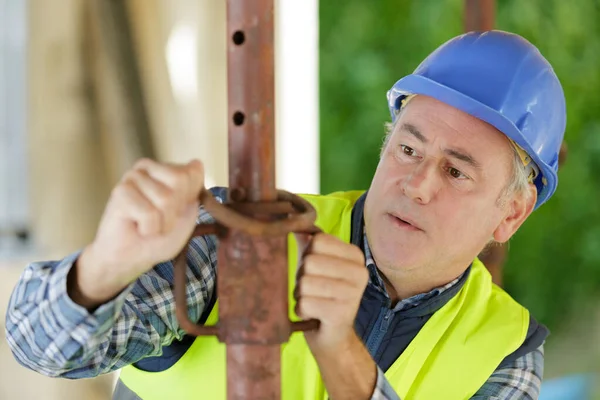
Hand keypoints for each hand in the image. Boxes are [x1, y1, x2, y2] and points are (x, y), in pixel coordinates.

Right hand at [69, 158, 204, 307]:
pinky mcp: (120, 191)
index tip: (176, 212)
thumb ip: (195, 189)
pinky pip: (149, 212)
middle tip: (161, 220)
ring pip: (165, 198)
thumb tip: (197, 163)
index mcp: (167, 169)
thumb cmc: (159, 238)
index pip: (193, 172)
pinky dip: (149, 228)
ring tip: (148, 225)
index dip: (189, 200)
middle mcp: (149, 167)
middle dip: (175, 210)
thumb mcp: (188, 214)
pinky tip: (137, 227)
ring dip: (161, 223)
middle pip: (180, 182)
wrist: (131, 259)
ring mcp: (132, 177)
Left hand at [295, 233, 368, 354]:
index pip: (318, 240)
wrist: (334, 337)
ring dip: (300, 295)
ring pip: (305, 283)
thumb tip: (294, 219)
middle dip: (301, 278)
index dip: (307, 255)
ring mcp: (353, 294)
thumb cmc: (322, 295)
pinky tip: (312, 315)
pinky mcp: (341, 314)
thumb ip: (309, 242)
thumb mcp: (317, 265)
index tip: (315, 271)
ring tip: (313, 302)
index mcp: (355, 255)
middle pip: (309, 262)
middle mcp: (359, 272)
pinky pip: (304, 304)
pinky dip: (301, 310)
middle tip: (312, 290)